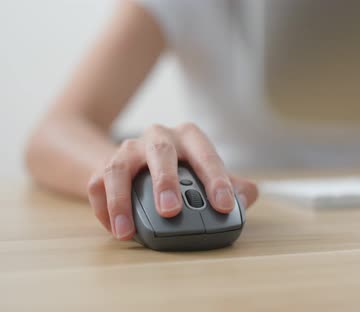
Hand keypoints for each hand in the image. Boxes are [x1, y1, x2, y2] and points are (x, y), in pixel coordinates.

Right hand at [86, 123, 257, 239]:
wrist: (138, 160)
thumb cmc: (183, 170)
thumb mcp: (209, 173)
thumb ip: (233, 186)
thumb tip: (246, 196)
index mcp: (189, 137)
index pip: (206, 154)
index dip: (216, 179)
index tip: (224, 205)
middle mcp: (158, 137)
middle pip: (161, 153)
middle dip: (165, 182)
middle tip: (171, 210)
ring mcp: (128, 150)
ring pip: (119, 168)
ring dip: (122, 200)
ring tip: (128, 230)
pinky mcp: (103, 167)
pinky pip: (97, 185)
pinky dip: (103, 209)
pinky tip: (114, 229)